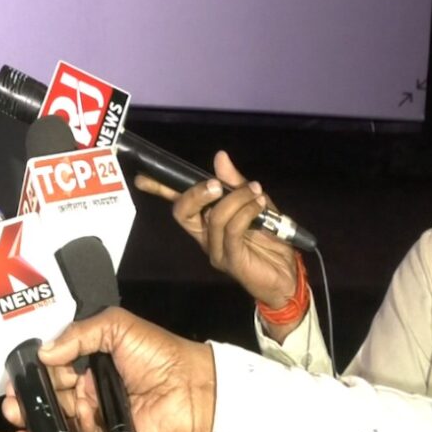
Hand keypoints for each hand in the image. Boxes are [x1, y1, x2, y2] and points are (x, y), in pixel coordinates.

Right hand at [3, 308, 215, 431]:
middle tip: (12, 398)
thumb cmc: (157, 353)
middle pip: (47, 396)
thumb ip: (79, 333)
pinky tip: (65, 418)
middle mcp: (86, 391)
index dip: (32, 370)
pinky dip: (67, 429)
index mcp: (88, 364)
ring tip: (18, 414)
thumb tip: (43, 352)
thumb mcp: (117, 326)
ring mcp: (93, 418)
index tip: (15, 374)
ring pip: (55, 420)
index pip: (51, 368)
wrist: (191, 389)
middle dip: (25, 397)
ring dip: (34, 417)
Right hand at [134, 150, 302, 337]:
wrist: (288, 276)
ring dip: (236, 198)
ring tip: (255, 191)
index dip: (161, 190)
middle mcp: (204, 236)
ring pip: (214, 217)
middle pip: (182, 213)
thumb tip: (219, 156)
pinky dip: (246, 211)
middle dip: (195, 193)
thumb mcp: (256, 203)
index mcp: (206, 223)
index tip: (144, 177)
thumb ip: (236, 183)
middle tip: (216, 184)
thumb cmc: (271, 240)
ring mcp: (215, 250)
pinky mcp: (231, 260)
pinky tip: (259, 204)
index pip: (179, 204)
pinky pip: (233, 230)